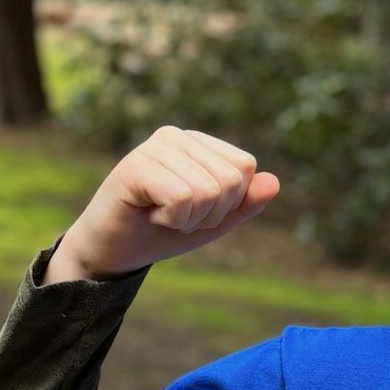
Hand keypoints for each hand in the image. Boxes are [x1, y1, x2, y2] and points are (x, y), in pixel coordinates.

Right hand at [43, 127, 280, 283]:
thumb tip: (273, 181)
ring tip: (161, 214)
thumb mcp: (215, 221)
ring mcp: (154, 147)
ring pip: (209, 191)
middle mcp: (177, 137)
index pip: (245, 168)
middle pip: (231, 180)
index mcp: (199, 144)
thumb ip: (246, 203)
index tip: (196, 210)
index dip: (228, 203)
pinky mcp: (135, 166)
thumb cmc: (162, 231)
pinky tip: (149, 213)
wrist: (115, 252)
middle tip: (177, 216)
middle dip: (210, 213)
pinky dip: (172, 218)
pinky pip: (182, 197)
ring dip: (188, 218)